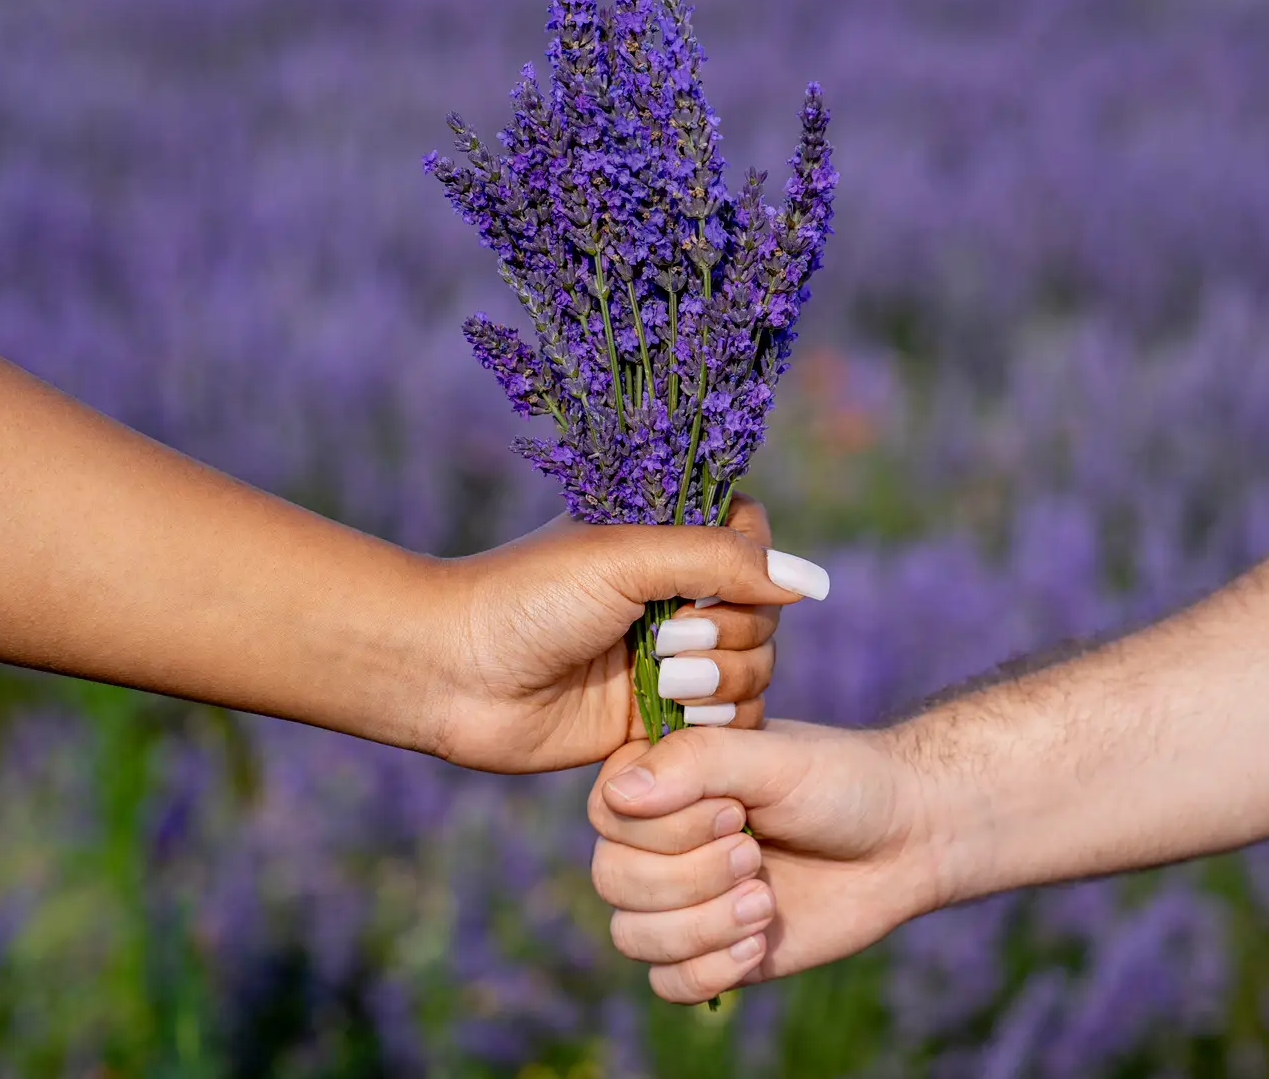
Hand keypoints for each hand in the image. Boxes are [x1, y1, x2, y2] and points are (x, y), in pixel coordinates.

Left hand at [431, 497, 830, 772]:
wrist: (454, 675)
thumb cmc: (529, 598)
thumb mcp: (628, 557)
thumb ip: (723, 561)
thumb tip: (813, 584)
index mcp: (665, 540)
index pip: (755, 542)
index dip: (750, 567)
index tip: (706, 584)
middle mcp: (673, 597)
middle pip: (764, 615)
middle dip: (726, 634)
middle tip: (662, 639)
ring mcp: (667, 660)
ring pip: (754, 673)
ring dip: (716, 682)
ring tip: (655, 680)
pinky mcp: (655, 720)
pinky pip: (724, 728)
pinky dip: (706, 727)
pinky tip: (662, 720)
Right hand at [586, 720, 945, 1002]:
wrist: (904, 839)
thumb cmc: (840, 781)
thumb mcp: (773, 756)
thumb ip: (697, 762)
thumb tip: (621, 793)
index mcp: (662, 780)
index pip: (608, 813)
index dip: (664, 827)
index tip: (735, 811)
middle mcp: (659, 839)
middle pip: (612, 878)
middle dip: (689, 877)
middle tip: (754, 854)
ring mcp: (680, 898)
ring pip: (632, 935)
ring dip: (701, 926)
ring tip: (764, 902)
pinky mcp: (708, 948)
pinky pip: (666, 982)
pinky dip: (708, 969)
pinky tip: (757, 945)